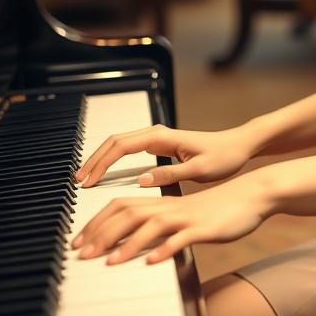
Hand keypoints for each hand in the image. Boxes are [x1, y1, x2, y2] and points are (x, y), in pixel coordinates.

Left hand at [71, 173, 272, 265]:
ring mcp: (187, 216)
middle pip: (128, 214)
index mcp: (161, 202)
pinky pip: (182, 238)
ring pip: (152, 225)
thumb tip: (133, 241)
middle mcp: (170, 206)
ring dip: (128, 244)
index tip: (78, 241)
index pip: (120, 206)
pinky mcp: (204, 227)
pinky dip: (165, 248)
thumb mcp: (183, 215)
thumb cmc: (216, 209)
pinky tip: (152, 261)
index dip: (96, 222)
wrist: (251, 195)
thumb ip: (159, 224)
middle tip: (81, 254)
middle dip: (101, 234)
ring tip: (109, 262)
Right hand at [75, 123, 255, 188]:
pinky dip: (112, 160)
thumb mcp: (199, 170)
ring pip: (119, 145)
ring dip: (101, 159)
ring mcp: (157, 138)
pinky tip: (105, 174)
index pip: (121, 146)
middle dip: (94, 160)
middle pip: (114, 142)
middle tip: (77, 181)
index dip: (101, 163)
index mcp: (162, 137)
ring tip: (85, 179)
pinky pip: (128, 150)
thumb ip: (171, 175)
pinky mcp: (160, 146)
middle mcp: (156, 134)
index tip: (87, 182)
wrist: (238, 145)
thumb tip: (141, 180)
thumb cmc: (223, 157)